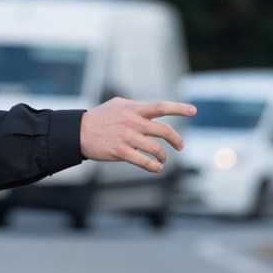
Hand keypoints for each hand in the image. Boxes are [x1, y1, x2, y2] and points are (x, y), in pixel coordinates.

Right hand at [80, 97, 196, 172]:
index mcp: (134, 109)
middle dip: (176, 140)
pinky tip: (157, 168)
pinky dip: (154, 167)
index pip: (161, 107)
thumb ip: (136, 106)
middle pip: (164, 131)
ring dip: (163, 156)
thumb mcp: (117, 105)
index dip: (179, 108)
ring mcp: (128, 138)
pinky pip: (144, 161)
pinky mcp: (121, 152)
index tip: (194, 111)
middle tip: (180, 146)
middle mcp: (133, 122)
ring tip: (162, 159)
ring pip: (156, 148)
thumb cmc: (98, 118)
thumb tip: (151, 110)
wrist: (78, 132)